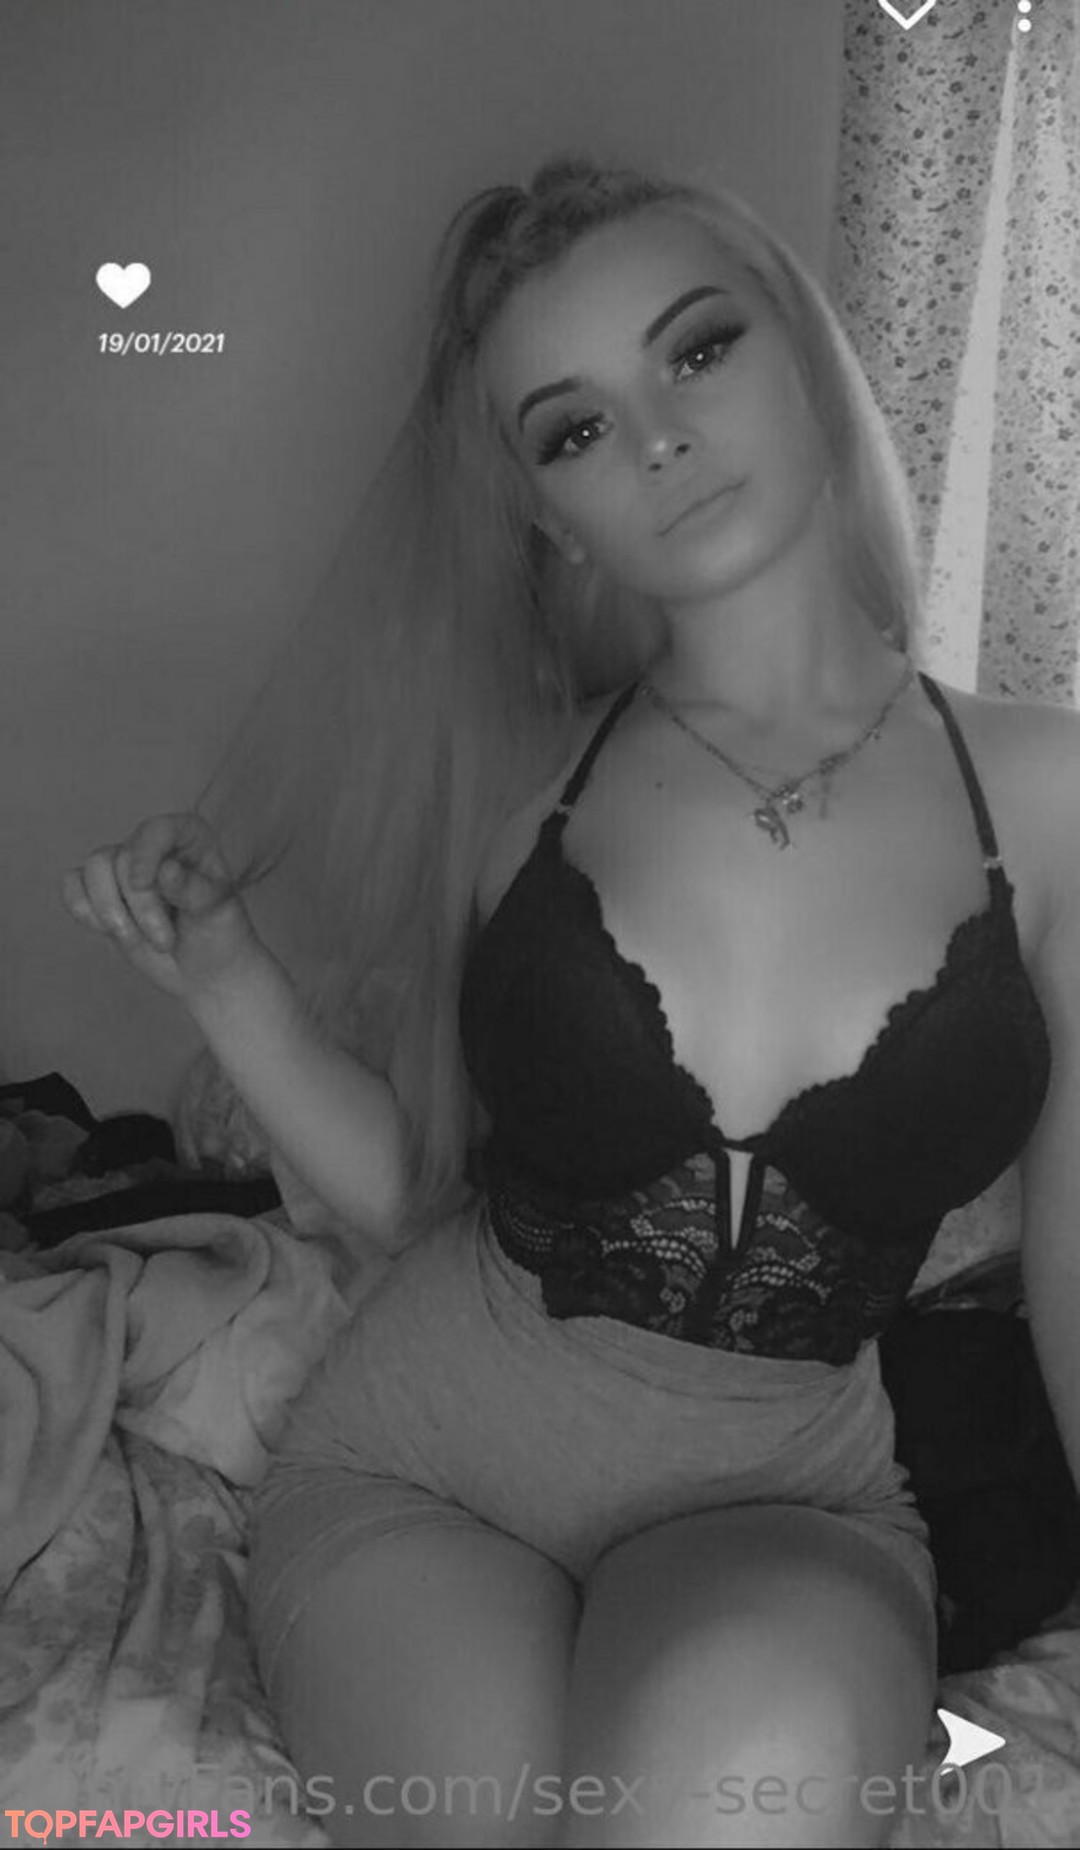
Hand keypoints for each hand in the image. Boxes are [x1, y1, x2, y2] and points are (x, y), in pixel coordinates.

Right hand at [62, 812, 267, 1007]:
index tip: (142, 884)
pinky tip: (111, 931)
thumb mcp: (217, 912)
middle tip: (164, 941)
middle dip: (139, 906)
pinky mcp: (102, 892)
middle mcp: (154, 846)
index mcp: (190, 838)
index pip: (158, 830)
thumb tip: (166, 870)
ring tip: (138, 940)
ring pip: (93, 870)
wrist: (206, 972)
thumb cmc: (220, 936)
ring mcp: (124, 868)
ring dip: (111, 912)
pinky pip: (73, 887)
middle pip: (122, 858)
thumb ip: (194, 890)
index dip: (145, 854)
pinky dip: (85, 911)